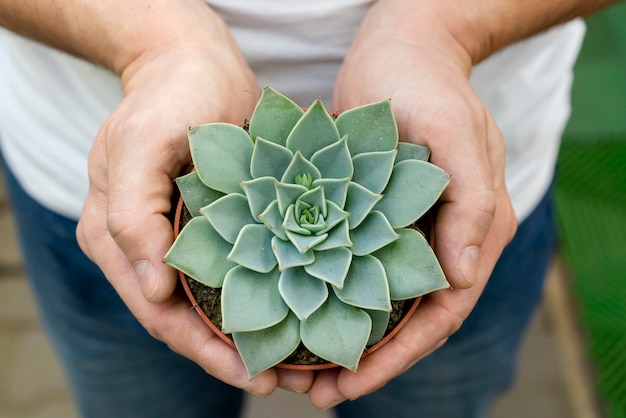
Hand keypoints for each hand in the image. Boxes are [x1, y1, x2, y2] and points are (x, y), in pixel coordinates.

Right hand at [75, 7, 314, 396]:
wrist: (196, 65)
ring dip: (261, 336)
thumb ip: (132, 215)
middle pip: (193, 322)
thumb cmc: (165, 99)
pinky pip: (246, 274)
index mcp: (120, 240)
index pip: (161, 314)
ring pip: (224, 305)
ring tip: (305, 366)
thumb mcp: (138, 147)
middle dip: (239, 356)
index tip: (250, 374)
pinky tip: (306, 314)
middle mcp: (154, 250)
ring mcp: (191, 241)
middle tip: (289, 382)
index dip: (204, 350)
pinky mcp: (225, 228)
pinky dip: (272, 298)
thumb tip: (154, 289)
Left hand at [308, 1, 516, 408]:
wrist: (400, 47)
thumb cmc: (428, 83)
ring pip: (376, 299)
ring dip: (342, 332)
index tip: (354, 383)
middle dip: (367, 358)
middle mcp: (440, 239)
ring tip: (301, 366)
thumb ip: (469, 204)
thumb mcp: (455, 133)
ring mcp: (404, 229)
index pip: (442, 311)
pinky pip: (353, 266)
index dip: (401, 354)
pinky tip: (294, 308)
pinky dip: (328, 294)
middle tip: (319, 390)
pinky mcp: (372, 215)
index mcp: (471, 230)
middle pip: (407, 317)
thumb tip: (462, 273)